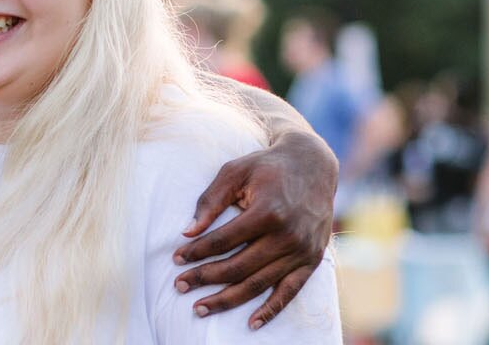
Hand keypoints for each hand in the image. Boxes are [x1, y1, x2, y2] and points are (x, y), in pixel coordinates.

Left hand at [172, 131, 336, 328]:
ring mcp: (301, 251)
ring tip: (200, 308)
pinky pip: (290, 291)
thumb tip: (188, 231)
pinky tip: (251, 323)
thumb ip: (210, 200)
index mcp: (268, 212)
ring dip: (227, 299)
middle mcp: (287, 236)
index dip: (197, 252)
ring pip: (258, 284)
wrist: (312, 165)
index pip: (223, 241)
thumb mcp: (235, 171)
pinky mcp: (312, 261)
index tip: (175, 258)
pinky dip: (271, 310)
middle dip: (205, 278)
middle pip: (238, 267)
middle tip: (180, 286)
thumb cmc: (267, 167)